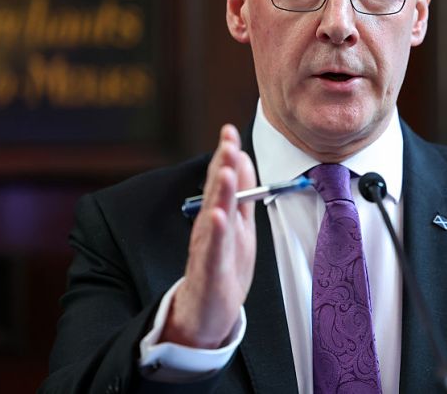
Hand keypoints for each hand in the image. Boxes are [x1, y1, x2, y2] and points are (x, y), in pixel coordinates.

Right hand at [160, 124, 256, 347]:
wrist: (205, 315)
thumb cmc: (223, 268)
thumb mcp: (238, 226)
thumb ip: (240, 194)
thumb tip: (242, 158)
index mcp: (219, 216)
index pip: (222, 180)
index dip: (226, 156)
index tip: (229, 130)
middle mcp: (209, 228)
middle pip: (216, 192)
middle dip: (222, 165)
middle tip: (228, 140)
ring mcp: (208, 249)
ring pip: (213, 217)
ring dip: (219, 193)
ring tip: (225, 170)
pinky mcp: (209, 272)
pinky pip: (212, 250)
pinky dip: (214, 233)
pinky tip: (217, 216)